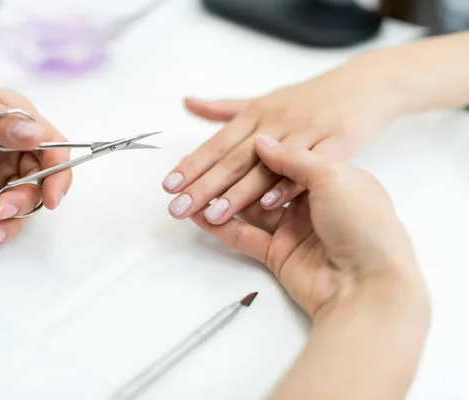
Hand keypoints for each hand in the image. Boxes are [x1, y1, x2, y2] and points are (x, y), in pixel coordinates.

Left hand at [0, 89, 71, 247]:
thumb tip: (34, 134)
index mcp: (13, 116)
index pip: (51, 143)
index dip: (57, 169)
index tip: (51, 194)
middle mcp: (16, 144)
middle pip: (46, 176)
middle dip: (31, 197)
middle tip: (4, 209)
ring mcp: (5, 172)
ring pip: (31, 199)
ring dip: (17, 216)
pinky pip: (12, 215)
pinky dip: (4, 228)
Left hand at [163, 55, 408, 225]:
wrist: (367, 84)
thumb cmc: (310, 97)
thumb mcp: (265, 99)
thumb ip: (224, 108)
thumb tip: (187, 103)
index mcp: (257, 115)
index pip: (217, 144)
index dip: (192, 165)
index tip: (168, 186)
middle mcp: (276, 123)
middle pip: (234, 159)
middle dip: (204, 185)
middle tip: (177, 207)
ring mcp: (306, 133)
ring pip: (266, 167)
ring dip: (239, 192)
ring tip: (212, 213)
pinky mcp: (336, 144)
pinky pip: (309, 168)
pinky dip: (288, 186)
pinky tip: (269, 204)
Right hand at [191, 135, 426, 317]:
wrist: (372, 284)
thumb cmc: (364, 223)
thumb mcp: (334, 177)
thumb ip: (293, 159)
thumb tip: (259, 141)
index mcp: (326, 175)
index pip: (277, 157)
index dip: (245, 150)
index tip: (216, 144)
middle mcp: (307, 200)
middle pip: (255, 182)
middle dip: (220, 176)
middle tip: (189, 172)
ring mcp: (291, 228)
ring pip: (245, 209)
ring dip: (216, 200)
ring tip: (185, 193)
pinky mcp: (278, 254)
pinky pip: (245, 236)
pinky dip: (221, 226)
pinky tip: (199, 215)